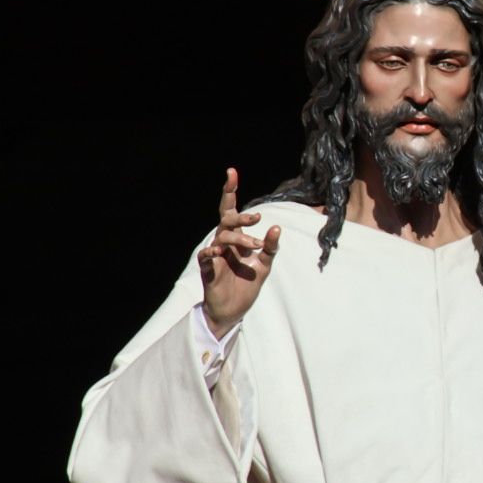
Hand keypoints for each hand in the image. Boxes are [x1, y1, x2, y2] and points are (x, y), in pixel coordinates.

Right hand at [197, 167, 280, 337]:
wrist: (234, 311)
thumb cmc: (246, 284)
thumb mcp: (264, 265)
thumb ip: (271, 247)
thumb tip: (277, 228)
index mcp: (236, 237)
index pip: (232, 210)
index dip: (230, 191)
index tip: (231, 172)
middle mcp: (224, 241)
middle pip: (226, 218)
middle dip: (241, 216)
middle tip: (258, 218)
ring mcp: (215, 253)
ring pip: (223, 235)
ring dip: (241, 238)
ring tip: (256, 247)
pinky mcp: (208, 269)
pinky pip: (205, 255)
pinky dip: (211, 251)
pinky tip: (217, 250)